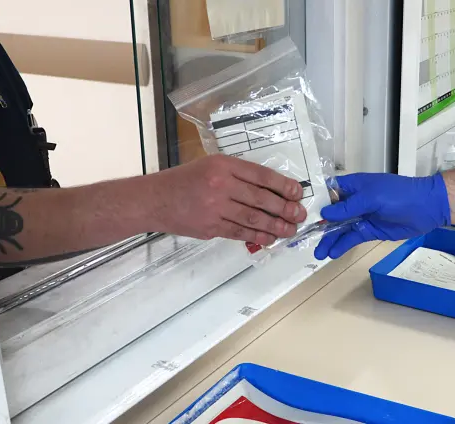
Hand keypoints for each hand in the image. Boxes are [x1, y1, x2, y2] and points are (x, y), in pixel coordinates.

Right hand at [150, 155, 306, 244]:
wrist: (154, 199)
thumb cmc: (185, 180)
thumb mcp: (211, 165)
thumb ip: (238, 175)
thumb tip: (271, 190)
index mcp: (223, 165)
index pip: (261, 175)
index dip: (283, 186)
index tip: (297, 193)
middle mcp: (221, 185)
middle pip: (261, 199)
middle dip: (284, 209)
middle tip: (299, 215)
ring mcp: (215, 208)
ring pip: (253, 219)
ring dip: (275, 226)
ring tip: (290, 230)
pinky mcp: (211, 227)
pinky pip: (239, 233)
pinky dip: (257, 237)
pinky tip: (269, 238)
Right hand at [314, 173, 449, 259]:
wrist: (426, 208)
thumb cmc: (399, 195)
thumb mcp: (371, 197)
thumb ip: (348, 207)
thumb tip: (325, 214)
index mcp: (353, 186)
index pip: (328, 192)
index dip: (315, 201)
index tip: (299, 212)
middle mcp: (354, 201)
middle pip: (331, 213)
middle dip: (318, 225)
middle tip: (304, 238)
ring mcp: (361, 216)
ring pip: (339, 228)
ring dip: (329, 239)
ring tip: (318, 253)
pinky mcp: (369, 230)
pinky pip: (351, 238)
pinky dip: (342, 245)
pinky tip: (332, 253)